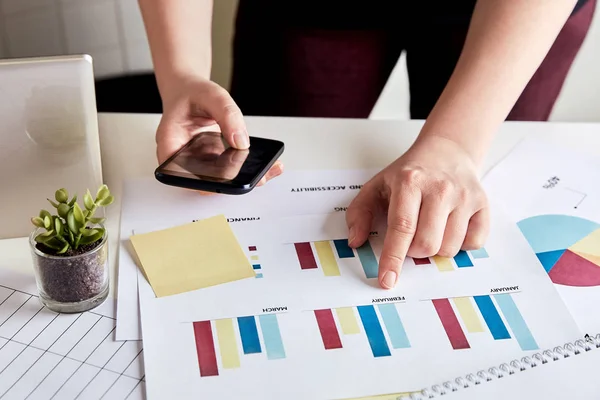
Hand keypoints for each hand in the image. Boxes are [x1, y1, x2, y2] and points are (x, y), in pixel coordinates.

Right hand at [155, 76, 283, 190]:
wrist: (189, 89)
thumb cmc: (191, 92)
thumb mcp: (210, 94)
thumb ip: (226, 114)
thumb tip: (241, 142)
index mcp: (171, 143)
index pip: (180, 173)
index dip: (202, 181)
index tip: (226, 178)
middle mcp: (183, 157)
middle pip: (205, 181)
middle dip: (231, 182)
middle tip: (256, 177)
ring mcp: (199, 161)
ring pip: (220, 179)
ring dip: (244, 177)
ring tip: (268, 170)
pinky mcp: (214, 160)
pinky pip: (230, 168)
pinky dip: (248, 168)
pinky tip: (269, 164)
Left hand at [345, 135, 489, 288]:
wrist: (446, 150)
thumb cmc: (409, 173)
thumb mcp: (377, 185)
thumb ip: (359, 213)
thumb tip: (356, 241)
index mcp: (409, 182)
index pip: (401, 227)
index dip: (393, 257)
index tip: (386, 280)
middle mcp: (440, 188)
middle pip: (426, 244)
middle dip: (413, 251)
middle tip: (410, 236)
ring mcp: (464, 196)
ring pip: (450, 248)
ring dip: (436, 248)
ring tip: (430, 227)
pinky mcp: (482, 203)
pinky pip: (473, 243)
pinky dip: (460, 244)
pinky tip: (450, 226)